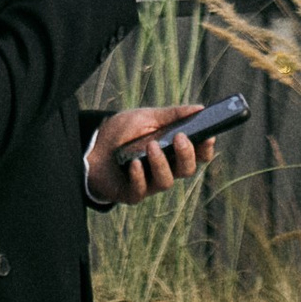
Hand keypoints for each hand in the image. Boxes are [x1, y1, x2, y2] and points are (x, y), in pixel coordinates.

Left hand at [85, 103, 214, 205]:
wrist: (92, 144)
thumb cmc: (123, 132)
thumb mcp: (147, 117)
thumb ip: (172, 115)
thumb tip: (200, 108)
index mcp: (173, 151)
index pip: (198, 155)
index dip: (205, 148)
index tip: (208, 136)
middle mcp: (165, 169)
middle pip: (187, 170)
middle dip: (187, 155)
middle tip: (180, 138)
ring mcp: (149, 183)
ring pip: (166, 182)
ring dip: (161, 164)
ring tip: (151, 146)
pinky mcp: (132, 193)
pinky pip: (141, 190)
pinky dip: (139, 176)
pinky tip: (134, 164)